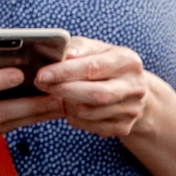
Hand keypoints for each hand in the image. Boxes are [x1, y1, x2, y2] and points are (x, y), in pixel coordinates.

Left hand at [36, 37, 154, 140]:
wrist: (131, 89)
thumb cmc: (105, 64)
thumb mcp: (96, 49)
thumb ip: (79, 48)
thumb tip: (65, 53)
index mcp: (128, 62)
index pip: (93, 68)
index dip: (65, 72)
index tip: (42, 74)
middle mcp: (134, 87)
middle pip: (95, 94)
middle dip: (63, 89)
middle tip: (40, 84)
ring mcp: (131, 110)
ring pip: (88, 112)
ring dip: (66, 104)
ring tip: (58, 93)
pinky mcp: (123, 128)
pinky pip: (88, 126)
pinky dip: (73, 117)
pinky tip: (71, 106)